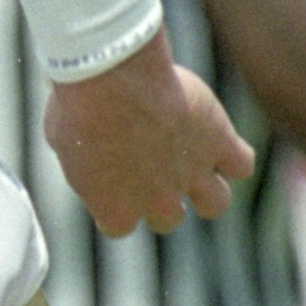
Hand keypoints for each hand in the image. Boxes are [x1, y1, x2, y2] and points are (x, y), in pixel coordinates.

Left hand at [42, 36, 253, 235]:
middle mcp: (157, 202)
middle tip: (149, 163)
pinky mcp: (218, 142)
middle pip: (168, 218)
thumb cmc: (77, 106)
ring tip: (193, 161)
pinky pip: (242, 164)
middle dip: (159, 196)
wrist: (112, 79)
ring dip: (207, 189)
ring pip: (217, 203)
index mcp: (114, 210)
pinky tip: (219, 138)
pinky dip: (235, 155)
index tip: (109, 181)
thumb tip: (89, 150)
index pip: (119, 225)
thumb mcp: (63, 141)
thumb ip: (84, 160)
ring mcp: (192, 174)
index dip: (115, 203)